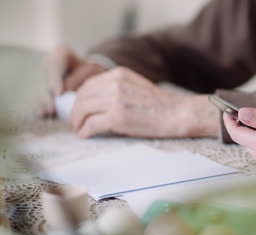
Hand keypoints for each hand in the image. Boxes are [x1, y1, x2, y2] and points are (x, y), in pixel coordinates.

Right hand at [38, 45, 106, 116]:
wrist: (94, 76)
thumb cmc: (95, 71)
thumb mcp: (91, 71)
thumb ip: (78, 79)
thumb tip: (62, 94)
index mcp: (60, 52)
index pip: (54, 63)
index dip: (54, 80)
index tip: (58, 93)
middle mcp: (48, 64)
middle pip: (45, 80)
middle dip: (48, 96)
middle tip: (52, 109)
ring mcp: (45, 77)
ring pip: (41, 91)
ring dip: (43, 103)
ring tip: (47, 114)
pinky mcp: (44, 91)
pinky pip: (38, 99)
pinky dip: (40, 107)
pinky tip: (42, 115)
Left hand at [70, 67, 218, 138]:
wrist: (179, 114)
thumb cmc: (161, 105)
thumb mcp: (136, 87)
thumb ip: (116, 89)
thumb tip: (94, 103)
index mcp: (119, 74)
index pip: (88, 85)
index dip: (79, 99)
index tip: (79, 111)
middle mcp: (115, 84)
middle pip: (82, 97)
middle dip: (75, 112)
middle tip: (75, 123)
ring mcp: (116, 100)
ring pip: (82, 110)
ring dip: (77, 122)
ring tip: (80, 130)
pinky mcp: (118, 117)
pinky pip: (91, 124)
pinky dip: (84, 131)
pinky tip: (86, 135)